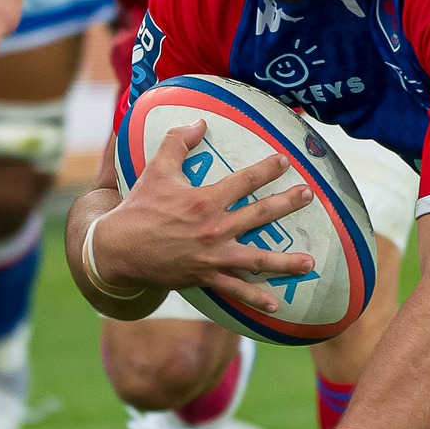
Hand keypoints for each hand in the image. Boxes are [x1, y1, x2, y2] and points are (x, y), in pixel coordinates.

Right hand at [93, 122, 316, 312]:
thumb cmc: (139, 208)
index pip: (244, 181)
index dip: (267, 170)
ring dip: (286, 262)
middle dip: (287, 204)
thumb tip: (199, 122)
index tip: (286, 162)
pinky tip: (277, 306)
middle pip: (260, 215)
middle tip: (309, 196)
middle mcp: (215, 229)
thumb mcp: (156, 170)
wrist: (118, 249)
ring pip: (257, 260)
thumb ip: (178, 142)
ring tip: (311, 262)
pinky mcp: (206, 277)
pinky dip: (256, 299)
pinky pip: (236, 291)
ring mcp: (212, 256)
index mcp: (205, 201)